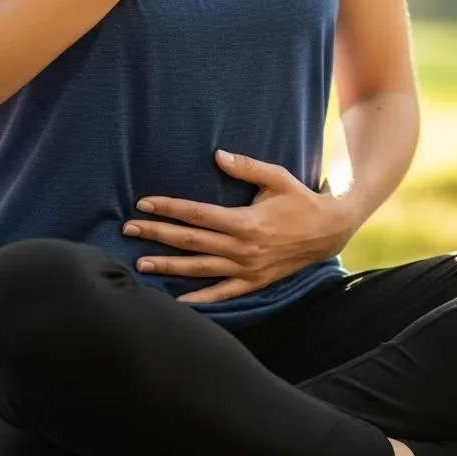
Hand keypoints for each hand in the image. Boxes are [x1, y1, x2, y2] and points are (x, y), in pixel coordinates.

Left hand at [122, 150, 357, 303]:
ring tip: (141, 263)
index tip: (143, 204)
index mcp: (246, 221)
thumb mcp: (277, 177)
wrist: (329, 231)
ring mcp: (247, 269)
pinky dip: (200, 298)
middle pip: (191, 242)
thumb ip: (246, 167)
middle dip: (157, 234)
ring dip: (168, 266)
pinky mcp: (254, 282)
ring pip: (200, 269)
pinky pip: (222, 294)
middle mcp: (243, 248)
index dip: (168, 208)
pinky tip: (177, 300)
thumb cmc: (301, 200)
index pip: (197, 214)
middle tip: (128, 230)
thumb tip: (217, 155)